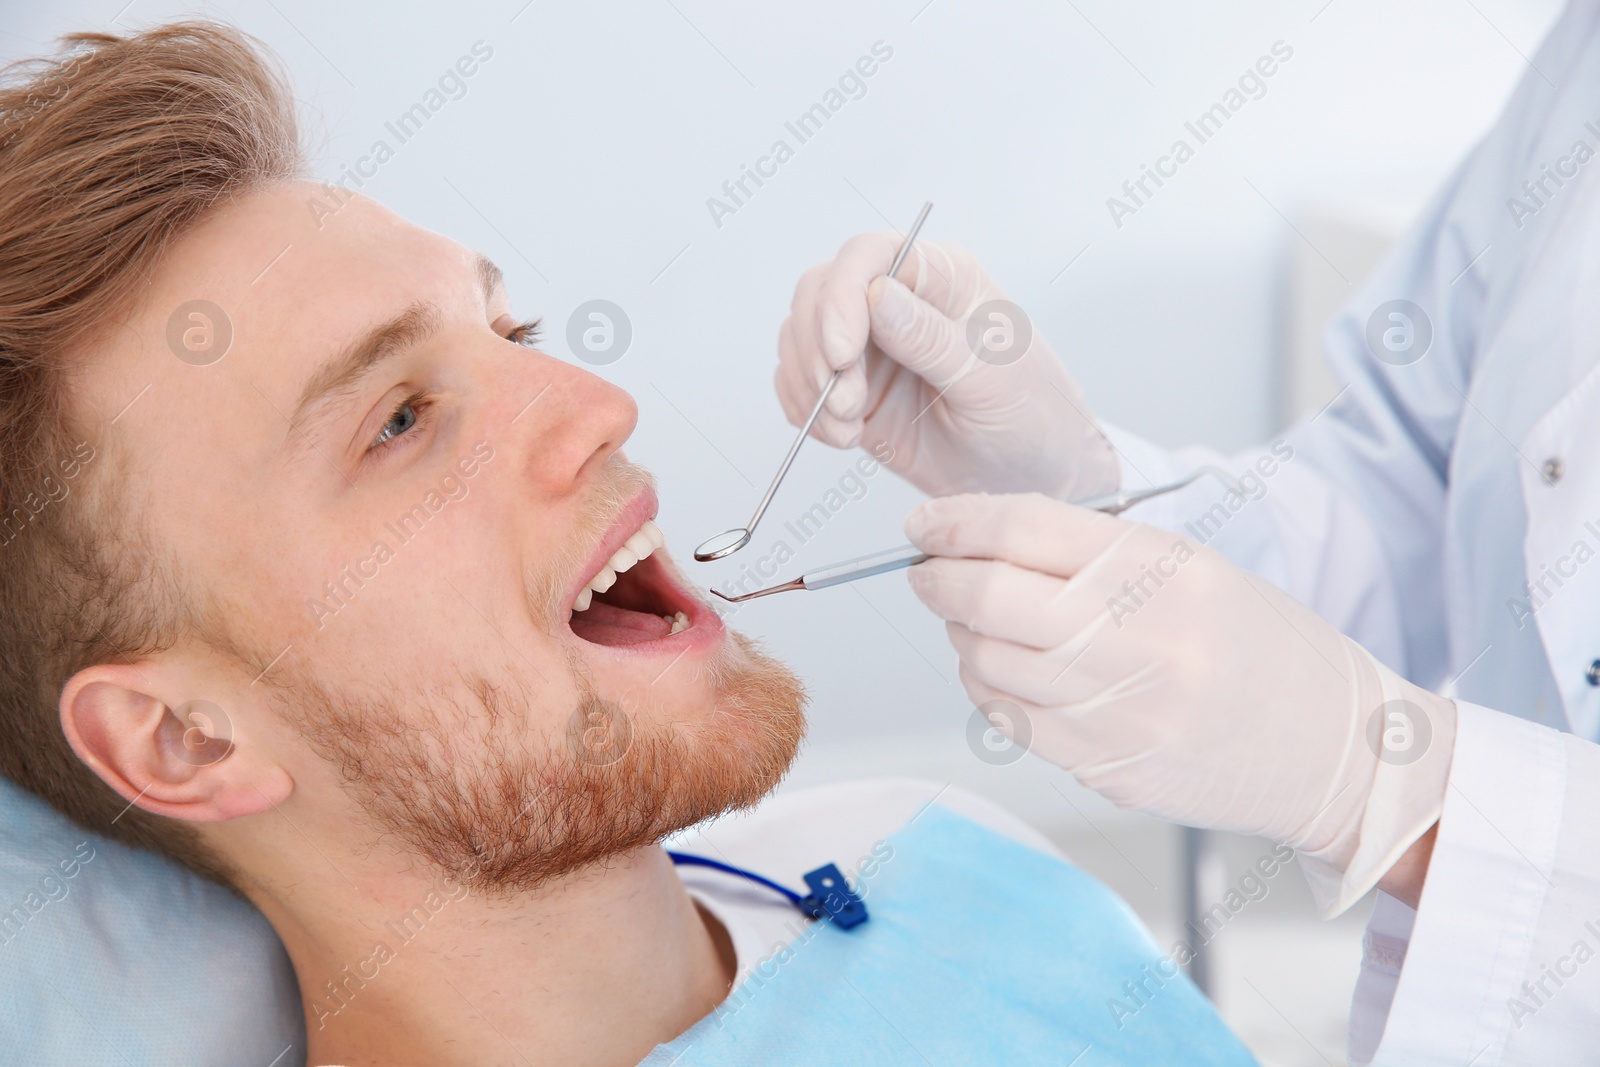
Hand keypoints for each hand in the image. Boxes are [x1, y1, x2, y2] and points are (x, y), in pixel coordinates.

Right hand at [776, 234, 1118, 500]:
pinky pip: (799, 383)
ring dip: (810, 386)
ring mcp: (870, 346)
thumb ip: (931, 338)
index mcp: (941, 278)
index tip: (842, 353)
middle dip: (818, 350)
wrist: (1031, 475)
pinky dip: (805, 411)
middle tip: (845, 402)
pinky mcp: (851, 388)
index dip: (841, 297)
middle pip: (819, 293)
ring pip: (800, 338)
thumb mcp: (990, 377)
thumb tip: (876, 297)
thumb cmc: (1032, 415)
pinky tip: (842, 433)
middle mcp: (898, 302)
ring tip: (849, 425)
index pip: (869, 255)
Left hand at [903, 492, 1456, 915]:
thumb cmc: (1260, 647)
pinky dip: (988, 690)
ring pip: (987, 665)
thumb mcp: (1191, 568)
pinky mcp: (1110, 769)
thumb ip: (1089, 552)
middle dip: (937, 579)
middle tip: (927, 570)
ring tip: (975, 623)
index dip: (956, 522)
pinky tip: (1004, 673)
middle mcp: (1141, 639)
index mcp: (1163, 571)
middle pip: (989, 598)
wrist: (1334, 748)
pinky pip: (1012, 722)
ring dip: (960, 638)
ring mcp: (1122, 713)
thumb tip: (979, 540)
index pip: (1023, 530)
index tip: (924, 523)